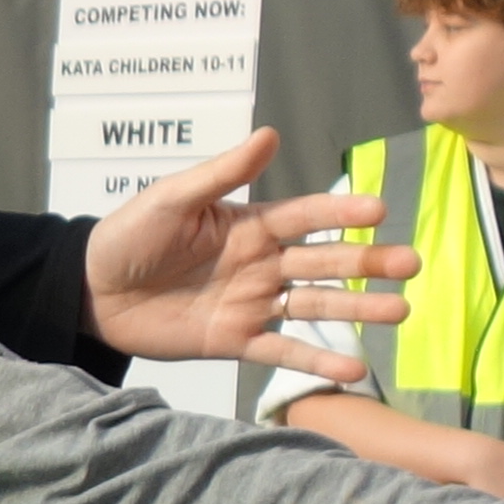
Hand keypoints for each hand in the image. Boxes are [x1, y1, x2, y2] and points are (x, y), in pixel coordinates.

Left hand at [83, 127, 414, 384]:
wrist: (90, 293)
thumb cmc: (128, 236)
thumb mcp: (171, 199)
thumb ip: (221, 174)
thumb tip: (269, 134)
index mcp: (249, 223)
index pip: (307, 216)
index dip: (341, 212)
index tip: (378, 210)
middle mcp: (260, 262)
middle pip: (324, 262)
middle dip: (368, 262)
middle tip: (412, 264)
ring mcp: (251, 302)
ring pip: (314, 305)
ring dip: (358, 309)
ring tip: (401, 311)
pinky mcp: (233, 340)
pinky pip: (280, 351)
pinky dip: (315, 360)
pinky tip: (352, 369)